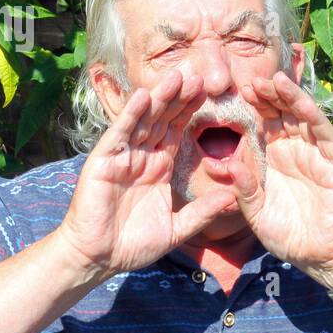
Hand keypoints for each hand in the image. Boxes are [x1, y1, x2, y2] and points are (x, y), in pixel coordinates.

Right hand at [55, 69, 237, 278]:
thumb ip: (202, 212)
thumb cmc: (132, 244)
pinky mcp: (103, 162)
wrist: (99, 258)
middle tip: (200, 73)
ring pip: (144, 120)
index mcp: (159, 167)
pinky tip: (143, 96)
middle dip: (180, 97)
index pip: (178, 131)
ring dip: (159, 97)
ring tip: (177, 76)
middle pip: (163, 119)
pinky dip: (130, 115)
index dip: (192, 111)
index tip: (211, 91)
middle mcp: (142, 156)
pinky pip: (119, 134)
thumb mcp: (176, 229)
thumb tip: (233, 199)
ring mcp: (122, 157)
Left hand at [229, 70, 332, 288]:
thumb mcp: (256, 213)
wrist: (320, 256)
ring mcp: (316, 154)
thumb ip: (244, 190)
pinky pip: (325, 135)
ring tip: (275, 80)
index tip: (234, 91)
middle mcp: (295, 150)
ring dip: (291, 98)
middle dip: (268, 95)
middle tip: (251, 79)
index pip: (263, 124)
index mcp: (275, 158)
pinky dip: (314, 117)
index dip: (252, 107)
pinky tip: (302, 103)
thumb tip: (228, 166)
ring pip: (303, 117)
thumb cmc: (288, 235)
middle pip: (281, 113)